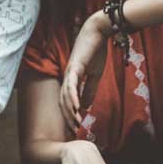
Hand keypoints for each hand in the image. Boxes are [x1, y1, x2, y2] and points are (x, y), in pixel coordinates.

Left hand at [60, 11, 110, 134]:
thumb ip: (89, 90)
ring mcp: (69, 72)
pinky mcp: (75, 67)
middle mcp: (67, 77)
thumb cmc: (95, 52)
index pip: (68, 101)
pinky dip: (73, 97)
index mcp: (71, 79)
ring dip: (71, 111)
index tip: (77, 126)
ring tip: (76, 122)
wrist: (98, 33)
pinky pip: (72, 85)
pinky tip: (77, 108)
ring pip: (66, 95)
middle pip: (64, 101)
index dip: (71, 114)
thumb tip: (84, 107)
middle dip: (69, 117)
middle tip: (75, 130)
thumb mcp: (94, 75)